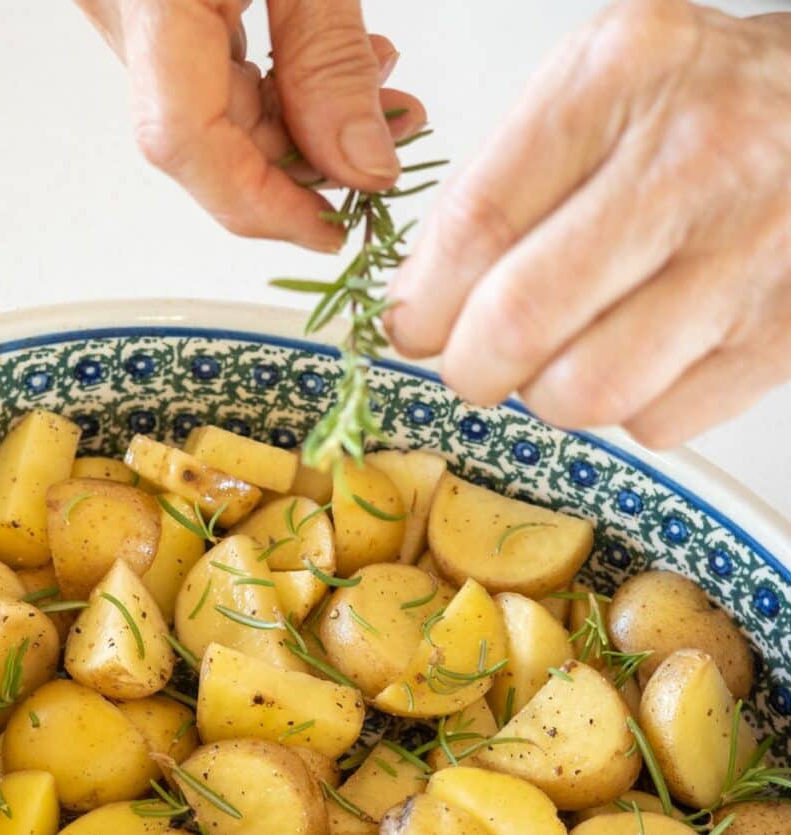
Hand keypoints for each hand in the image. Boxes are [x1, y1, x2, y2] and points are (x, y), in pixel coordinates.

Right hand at [76, 0, 424, 251]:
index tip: (331, 231)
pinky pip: (214, 73)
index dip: (264, 207)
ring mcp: (134, 12)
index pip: (188, 144)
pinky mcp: (155, 4)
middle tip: (388, 152)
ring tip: (385, 100)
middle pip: (209, 141)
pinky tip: (338, 66)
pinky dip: (281, 86)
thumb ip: (331, 60)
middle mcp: (126, 13)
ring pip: (217, 115)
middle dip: (307, 165)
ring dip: (304, 126)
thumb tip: (363, 166)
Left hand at [388, 0, 790, 446]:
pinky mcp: (783, 337)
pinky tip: (640, 354)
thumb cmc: (699, 107)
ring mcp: (747, 257)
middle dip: (470, 367)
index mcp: (618, 82)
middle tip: (473, 362)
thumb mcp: (590, 91)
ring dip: (548, 393)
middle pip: (519, 324)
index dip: (422, 303)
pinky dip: (626, 407)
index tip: (410, 327)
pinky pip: (655, 423)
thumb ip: (494, 189)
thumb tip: (417, 308)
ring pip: (585, 393)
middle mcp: (691, 164)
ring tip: (564, 351)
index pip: (476, 226)